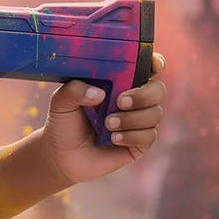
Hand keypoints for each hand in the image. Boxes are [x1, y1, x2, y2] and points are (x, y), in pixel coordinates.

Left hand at [42, 53, 166, 184]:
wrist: (62, 154)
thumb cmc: (64, 122)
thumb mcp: (61, 101)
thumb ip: (74, 90)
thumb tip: (99, 93)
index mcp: (118, 82)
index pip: (145, 67)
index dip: (155, 63)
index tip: (153, 65)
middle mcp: (133, 100)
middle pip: (158, 90)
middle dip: (143, 95)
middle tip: (119, 101)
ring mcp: (138, 121)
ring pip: (155, 113)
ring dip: (132, 118)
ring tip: (107, 124)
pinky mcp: (140, 143)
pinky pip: (149, 136)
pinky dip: (132, 136)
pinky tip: (113, 139)